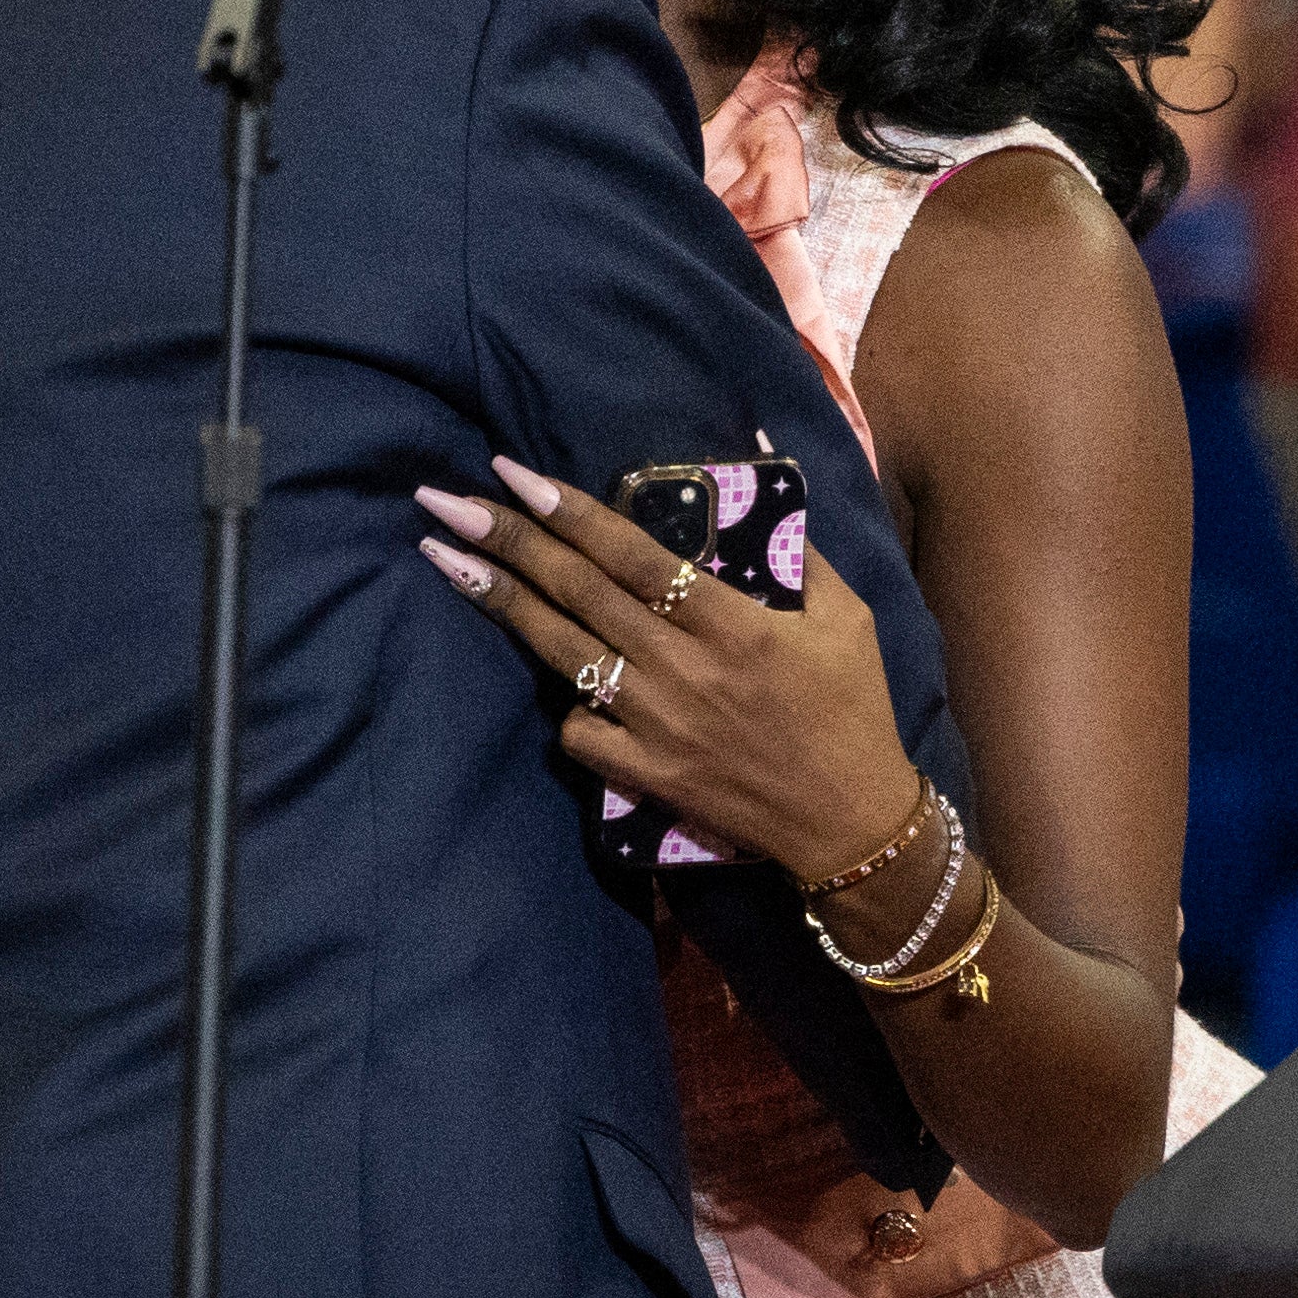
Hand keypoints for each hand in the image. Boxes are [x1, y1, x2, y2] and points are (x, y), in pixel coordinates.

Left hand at [414, 457, 918, 881]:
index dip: (570, 512)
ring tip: (445, 558)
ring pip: (561, 652)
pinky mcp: (645, 774)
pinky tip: (554, 682)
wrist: (849, 823)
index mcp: (730, 623)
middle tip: (445, 500)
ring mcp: (655, 724)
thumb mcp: (846, 617)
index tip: (517, 474)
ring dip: (499, 602)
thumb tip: (756, 477)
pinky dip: (566, 705)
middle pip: (577, 593)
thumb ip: (799, 551)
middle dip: (507, 539)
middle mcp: (680, 668)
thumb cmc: (851, 708)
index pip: (631, 555)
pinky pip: (580, 732)